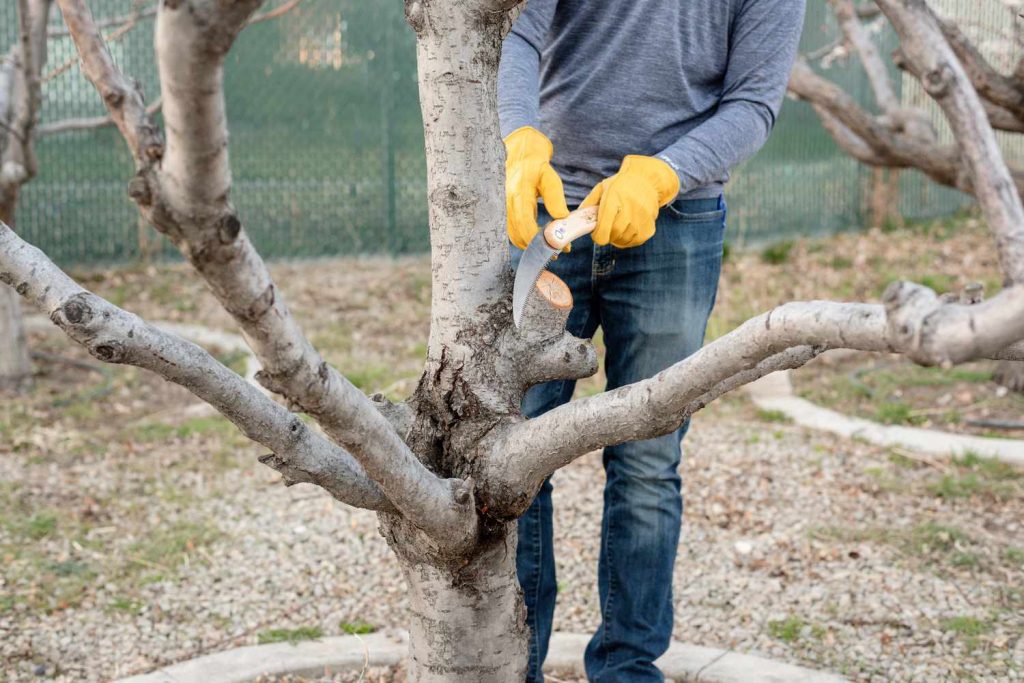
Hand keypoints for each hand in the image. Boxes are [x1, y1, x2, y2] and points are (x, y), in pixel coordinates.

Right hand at [503, 126, 569, 248]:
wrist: (519, 156)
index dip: (540, 240)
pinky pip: (512, 232)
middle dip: (538, 247)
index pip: (525, 224)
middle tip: (557, 252)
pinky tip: (539, 240)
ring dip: (531, 246)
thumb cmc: (536, 166)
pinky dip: (525, 239)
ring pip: (514, 236)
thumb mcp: (549, 176)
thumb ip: (555, 197)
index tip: (557, 247)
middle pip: (518, 235)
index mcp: (518, 194)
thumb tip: (561, 217)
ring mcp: (503, 209)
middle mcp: (506, 204)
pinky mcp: (504, 213)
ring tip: (551, 247)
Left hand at [579, 155, 680, 247]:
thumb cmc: (621, 185)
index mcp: (613, 201)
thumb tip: (575, 219)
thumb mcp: (602, 188)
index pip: (602, 231)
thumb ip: (588, 204)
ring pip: (623, 240)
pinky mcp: (649, 228)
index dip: (597, 235)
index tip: (596, 231)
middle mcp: (629, 211)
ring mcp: (641, 220)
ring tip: (619, 224)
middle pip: (613, 237)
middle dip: (607, 235)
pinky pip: (635, 241)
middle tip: (607, 227)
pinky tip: (629, 227)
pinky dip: (629, 238)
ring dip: (618, 237)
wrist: (647, 181)